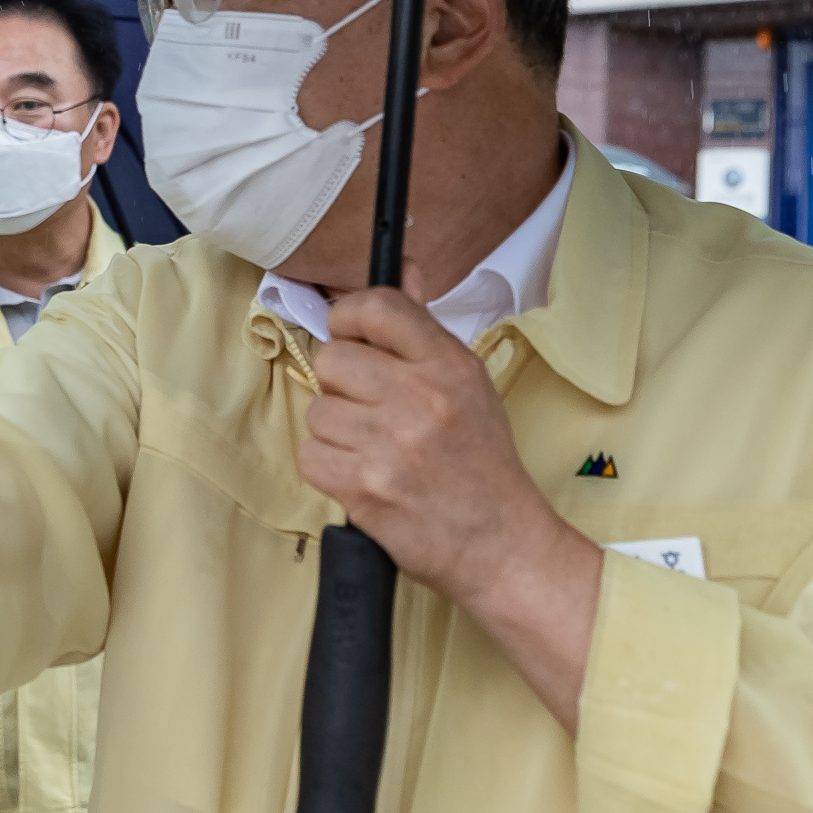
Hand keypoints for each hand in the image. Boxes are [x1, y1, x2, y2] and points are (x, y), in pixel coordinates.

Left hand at [297, 269, 602, 729]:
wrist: (501, 544)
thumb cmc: (481, 465)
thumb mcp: (467, 384)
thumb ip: (422, 330)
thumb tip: (403, 268)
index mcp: (448, 365)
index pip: (378, 306)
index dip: (349, 316)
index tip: (350, 335)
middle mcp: (420, 397)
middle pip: (333, 358)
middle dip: (341, 385)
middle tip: (370, 410)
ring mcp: (391, 443)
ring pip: (318, 410)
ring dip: (336, 431)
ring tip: (375, 450)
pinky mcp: (365, 487)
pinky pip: (310, 454)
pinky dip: (328, 468)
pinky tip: (362, 476)